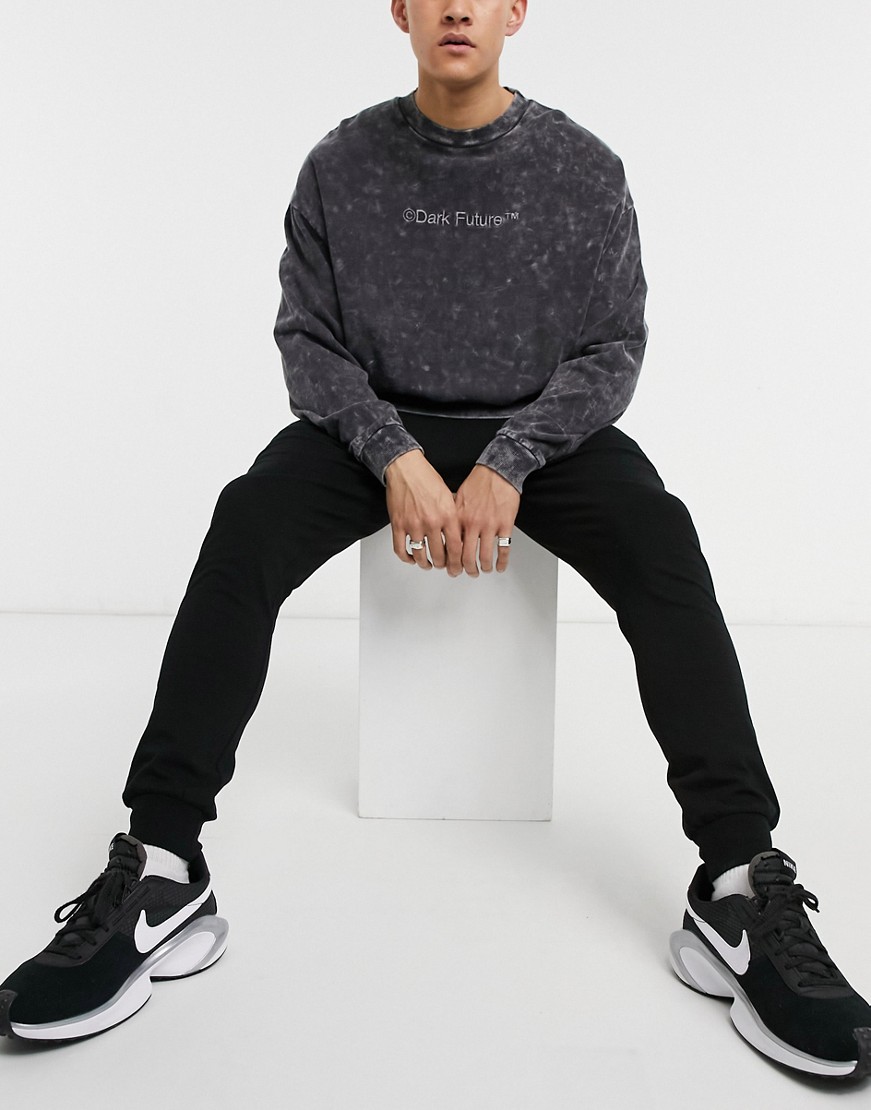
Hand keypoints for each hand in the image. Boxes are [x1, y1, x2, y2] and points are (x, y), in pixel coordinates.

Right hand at [384, 450, 462, 574]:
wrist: (406, 467)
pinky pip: (400, 549)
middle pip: (440, 555)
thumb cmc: (427, 478)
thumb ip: (454, 517)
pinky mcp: (397, 524)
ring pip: (420, 555)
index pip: (456, 547)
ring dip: (425, 564)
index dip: (458, 562)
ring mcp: (413, 524)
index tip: (458, 566)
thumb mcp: (449, 496)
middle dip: (444, 566)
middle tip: (446, 568)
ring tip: (429, 564)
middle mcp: (431, 521)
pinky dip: (406, 558)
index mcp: (447, 515)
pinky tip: (411, 558)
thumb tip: (461, 536)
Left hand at [453, 465, 519, 574]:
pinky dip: (501, 562)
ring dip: (483, 568)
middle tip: (468, 573)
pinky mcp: (505, 525)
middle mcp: (473, 524)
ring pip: (484, 556)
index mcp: (459, 518)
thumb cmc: (478, 483)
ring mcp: (490, 526)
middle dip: (466, 570)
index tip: (452, 566)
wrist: (498, 471)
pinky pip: (503, 549)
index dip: (451, 560)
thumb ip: (453, 518)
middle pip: (466, 557)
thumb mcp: (457, 499)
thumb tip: (447, 534)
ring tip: (484, 570)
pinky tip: (500, 567)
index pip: (452, 546)